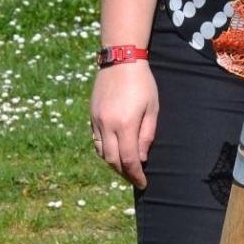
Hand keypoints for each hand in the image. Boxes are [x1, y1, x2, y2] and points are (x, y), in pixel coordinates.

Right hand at [90, 61, 158, 188]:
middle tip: (134, 178)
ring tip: (125, 167)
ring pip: (102, 153)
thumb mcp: (152, 108)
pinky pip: (96, 141)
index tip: (143, 183)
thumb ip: (146, 135)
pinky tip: (114, 151)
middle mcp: (107, 126)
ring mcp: (97, 121)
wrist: (121, 60)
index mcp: (125, 125)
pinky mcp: (92, 116)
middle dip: (124, 173)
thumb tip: (140, 158)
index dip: (135, 175)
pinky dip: (104, 151)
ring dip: (113, 163)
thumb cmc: (143, 83)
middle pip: (113, 160)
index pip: (129, 160)